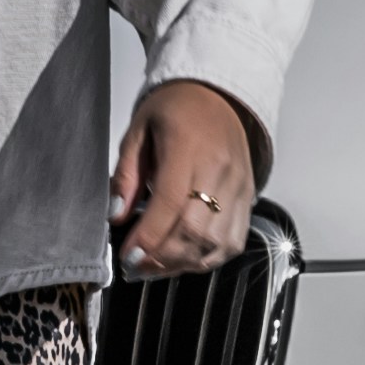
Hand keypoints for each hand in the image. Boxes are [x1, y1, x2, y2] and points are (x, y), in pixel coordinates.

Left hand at [109, 79, 261, 277]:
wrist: (220, 94)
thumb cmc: (176, 110)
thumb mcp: (139, 130)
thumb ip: (126, 175)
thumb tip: (116, 216)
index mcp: (188, 148)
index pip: (170, 203)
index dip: (149, 237)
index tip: (129, 256)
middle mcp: (219, 170)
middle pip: (194, 230)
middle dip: (161, 258)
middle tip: (135, 268)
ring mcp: (238, 187)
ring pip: (215, 242)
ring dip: (181, 264)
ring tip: (154, 269)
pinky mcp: (248, 198)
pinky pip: (232, 242)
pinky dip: (207, 259)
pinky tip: (183, 261)